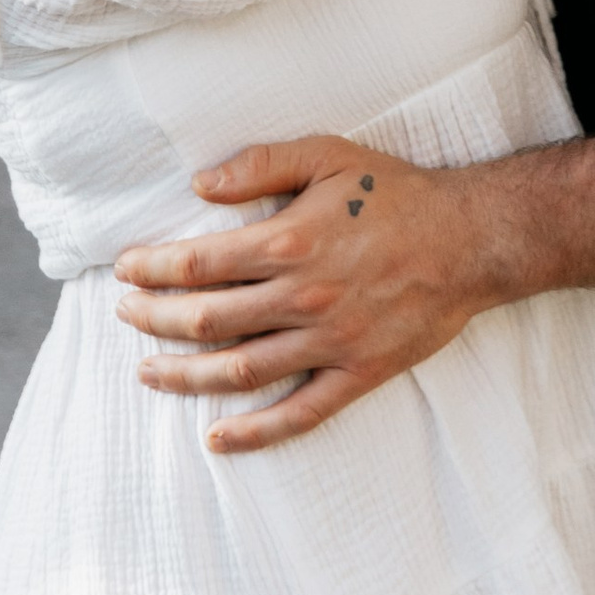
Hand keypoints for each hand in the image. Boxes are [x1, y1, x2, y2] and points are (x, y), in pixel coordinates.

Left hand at [115, 139, 508, 449]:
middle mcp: (302, 298)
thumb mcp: (327, 155)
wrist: (469, 240)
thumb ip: (260, 166)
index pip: (198, 265)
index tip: (125, 269)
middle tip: (125, 315)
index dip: (153, 270)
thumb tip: (199, 184)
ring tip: (149, 373)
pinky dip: (254, 433)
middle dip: (155, 320)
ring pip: (240, 372)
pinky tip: (217, 439)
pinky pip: (298, 414)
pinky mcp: (356, 374)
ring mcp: (329, 343)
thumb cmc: (394, 192)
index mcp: (289, 242)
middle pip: (207, 321)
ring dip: (186, 376)